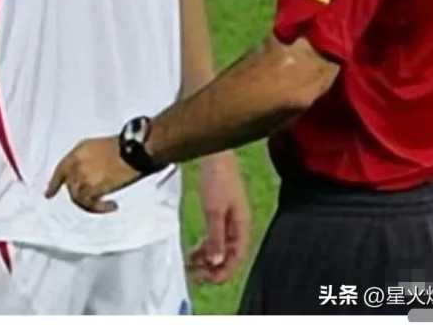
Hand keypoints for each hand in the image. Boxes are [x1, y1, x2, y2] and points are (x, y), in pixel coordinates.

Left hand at [45, 137, 139, 212]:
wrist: (135, 150)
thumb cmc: (124, 146)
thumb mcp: (100, 146)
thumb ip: (88, 160)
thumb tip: (89, 174)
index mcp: (79, 150)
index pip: (61, 168)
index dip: (54, 183)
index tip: (48, 194)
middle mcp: (77, 163)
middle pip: (70, 186)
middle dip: (78, 195)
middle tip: (90, 201)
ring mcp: (83, 175)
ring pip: (78, 197)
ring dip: (90, 203)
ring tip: (103, 204)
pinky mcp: (93, 188)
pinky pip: (90, 204)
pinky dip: (100, 208)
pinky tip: (112, 206)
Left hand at [187, 153, 250, 284]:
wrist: (215, 153)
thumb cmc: (218, 177)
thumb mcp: (214, 211)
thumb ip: (215, 238)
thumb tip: (216, 262)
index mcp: (242, 226)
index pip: (236, 259)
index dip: (222, 273)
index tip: (205, 279)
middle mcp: (239, 225)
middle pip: (229, 256)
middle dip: (212, 268)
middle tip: (194, 274)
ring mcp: (230, 219)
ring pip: (220, 248)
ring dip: (207, 259)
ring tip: (190, 265)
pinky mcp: (221, 213)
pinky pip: (215, 237)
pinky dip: (205, 246)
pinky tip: (193, 252)